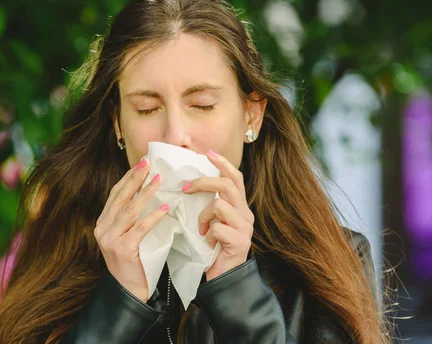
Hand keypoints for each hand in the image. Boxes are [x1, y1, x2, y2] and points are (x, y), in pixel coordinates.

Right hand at [94, 158, 168, 301]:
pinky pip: (139, 228)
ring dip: (146, 193)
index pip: (116, 194)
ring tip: (159, 180)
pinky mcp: (122, 250)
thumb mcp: (127, 236)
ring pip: (129, 210)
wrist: (127, 291)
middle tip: (148, 162)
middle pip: (121, 197)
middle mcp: (102, 228)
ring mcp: (109, 239)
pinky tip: (165, 209)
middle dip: (135, 178)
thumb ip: (131, 217)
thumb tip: (147, 191)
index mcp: (102, 222)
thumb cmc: (133, 262)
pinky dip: (152, 217)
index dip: (128, 177)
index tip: (142, 163)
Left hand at [182, 150, 253, 280]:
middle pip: (228, 185)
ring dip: (204, 216)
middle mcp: (246, 214)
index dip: (223, 164)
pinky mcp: (240, 242)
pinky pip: (217, 228)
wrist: (224, 279)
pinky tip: (209, 244)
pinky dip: (208, 235)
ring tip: (201, 230)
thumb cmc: (213, 250)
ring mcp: (245, 228)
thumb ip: (209, 205)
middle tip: (185, 189)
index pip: (236, 177)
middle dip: (203, 182)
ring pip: (220, 205)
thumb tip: (190, 184)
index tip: (208, 153)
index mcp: (240, 207)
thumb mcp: (211, 222)